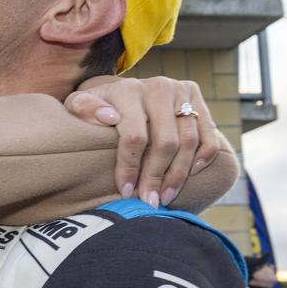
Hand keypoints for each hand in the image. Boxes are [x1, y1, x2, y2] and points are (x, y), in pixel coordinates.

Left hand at [65, 75, 217, 205]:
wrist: (120, 90)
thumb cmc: (96, 107)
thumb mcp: (78, 105)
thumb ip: (82, 109)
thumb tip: (108, 117)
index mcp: (127, 90)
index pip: (134, 136)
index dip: (130, 167)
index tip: (126, 191)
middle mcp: (157, 87)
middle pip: (165, 142)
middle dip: (156, 176)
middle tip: (150, 200)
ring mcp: (179, 91)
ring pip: (188, 140)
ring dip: (179, 173)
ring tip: (167, 195)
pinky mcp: (196, 96)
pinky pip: (208, 132)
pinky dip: (204, 155)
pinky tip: (192, 173)